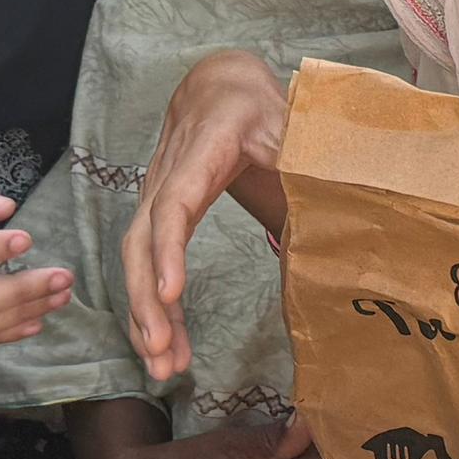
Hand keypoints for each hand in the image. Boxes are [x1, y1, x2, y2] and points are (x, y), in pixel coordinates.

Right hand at [121, 52, 291, 379]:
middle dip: (146, 303)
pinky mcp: (157, 220)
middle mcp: (164, 182)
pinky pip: (146, 267)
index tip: (171, 293)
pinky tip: (163, 345)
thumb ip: (295, 143)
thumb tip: (320, 171)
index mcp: (197, 157)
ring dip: (145, 318)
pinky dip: (151, 309)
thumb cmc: (254, 105)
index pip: (174, 207)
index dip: (169, 251)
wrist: (216, 89)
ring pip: (138, 263)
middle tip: (163, 353)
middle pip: (142, 245)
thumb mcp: (281, 115)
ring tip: (163, 368)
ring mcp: (155, 202)